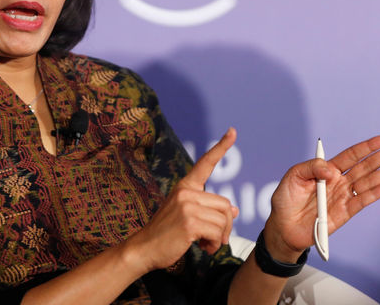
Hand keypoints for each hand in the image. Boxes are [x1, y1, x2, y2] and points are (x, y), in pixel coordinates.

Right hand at [125, 128, 239, 273]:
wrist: (144, 248)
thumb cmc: (167, 233)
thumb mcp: (188, 216)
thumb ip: (209, 210)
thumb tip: (235, 210)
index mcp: (185, 186)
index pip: (206, 163)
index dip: (221, 147)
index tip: (232, 131)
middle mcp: (186, 191)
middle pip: (226, 205)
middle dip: (225, 226)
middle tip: (212, 238)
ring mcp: (187, 205)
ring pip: (224, 220)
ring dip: (219, 238)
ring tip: (203, 243)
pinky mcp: (189, 222)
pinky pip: (217, 232)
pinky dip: (214, 245)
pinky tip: (202, 247)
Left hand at [265, 135, 379, 260]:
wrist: (282, 225)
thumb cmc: (286, 199)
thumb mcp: (293, 176)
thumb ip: (311, 167)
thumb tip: (331, 170)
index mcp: (327, 170)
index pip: (352, 155)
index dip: (368, 147)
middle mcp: (339, 182)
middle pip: (365, 166)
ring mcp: (343, 197)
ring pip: (368, 182)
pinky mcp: (344, 213)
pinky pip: (361, 201)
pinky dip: (374, 194)